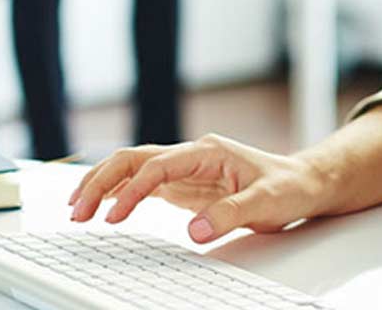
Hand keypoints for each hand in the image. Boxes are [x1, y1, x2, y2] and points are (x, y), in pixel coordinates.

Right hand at [66, 134, 334, 242]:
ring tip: (77, 210)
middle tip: (77, 211)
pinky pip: (142, 184)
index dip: (132, 190)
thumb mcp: (267, 202)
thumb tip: (194, 231)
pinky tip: (102, 207)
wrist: (304, 182)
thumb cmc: (289, 187)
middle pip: (133, 159)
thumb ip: (231, 215)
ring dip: (103, 185)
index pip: (157, 165)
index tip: (114, 216)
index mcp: (207, 152)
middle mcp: (190, 155)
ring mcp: (184, 169)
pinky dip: (118, 193)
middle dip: (101, 181)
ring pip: (132, 169)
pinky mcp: (183, 186)